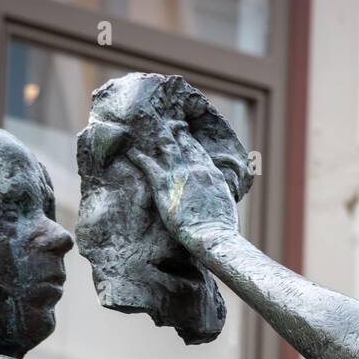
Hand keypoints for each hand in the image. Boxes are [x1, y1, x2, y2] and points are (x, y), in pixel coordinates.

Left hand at [126, 124, 239, 254]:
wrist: (212, 234)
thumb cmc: (222, 226)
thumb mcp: (226, 202)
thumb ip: (219, 190)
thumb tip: (219, 189)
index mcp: (211, 173)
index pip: (198, 150)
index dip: (190, 140)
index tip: (185, 134)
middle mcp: (196, 168)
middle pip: (184, 142)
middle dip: (177, 131)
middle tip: (170, 125)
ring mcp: (179, 176)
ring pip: (167, 148)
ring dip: (159, 138)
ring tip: (150, 131)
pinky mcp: (164, 187)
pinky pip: (149, 167)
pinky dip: (140, 158)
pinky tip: (132, 153)